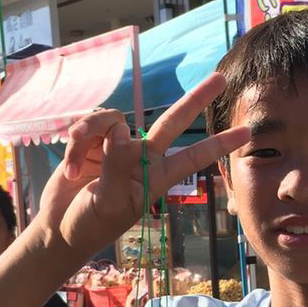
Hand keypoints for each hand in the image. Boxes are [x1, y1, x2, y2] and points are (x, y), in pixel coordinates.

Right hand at [35, 73, 249, 260]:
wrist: (59, 228)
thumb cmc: (91, 223)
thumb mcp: (111, 202)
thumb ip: (119, 167)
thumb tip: (122, 131)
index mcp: (157, 177)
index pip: (195, 157)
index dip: (219, 144)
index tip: (247, 133)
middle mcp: (142, 157)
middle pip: (173, 121)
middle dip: (196, 99)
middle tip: (220, 78)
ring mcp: (118, 146)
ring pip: (114, 119)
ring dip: (90, 136)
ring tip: (75, 170)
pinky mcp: (92, 140)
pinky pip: (87, 126)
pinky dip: (75, 146)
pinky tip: (69, 169)